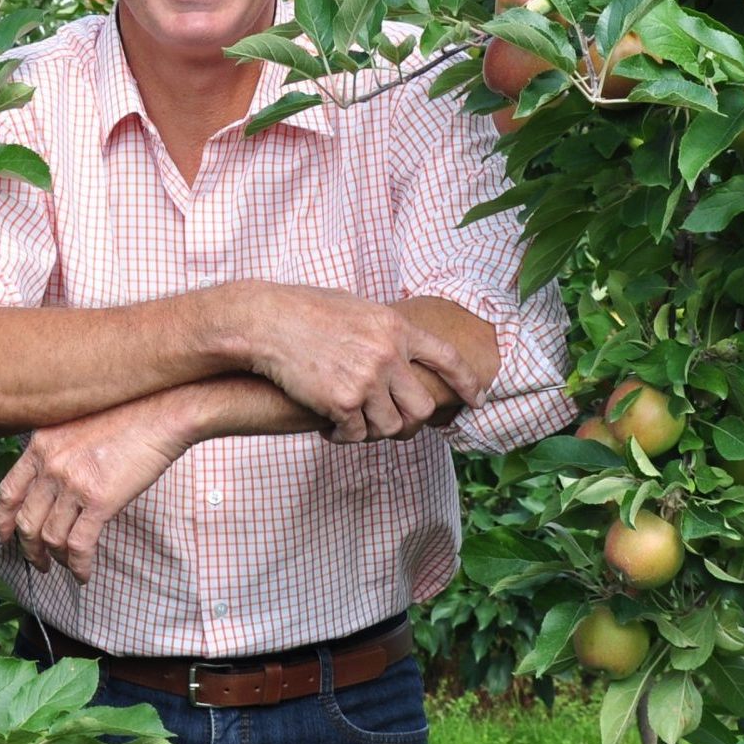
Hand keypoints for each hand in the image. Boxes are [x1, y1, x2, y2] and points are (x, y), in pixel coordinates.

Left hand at [0, 387, 198, 582]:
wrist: (160, 411)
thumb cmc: (127, 414)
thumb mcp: (76, 424)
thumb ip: (58, 450)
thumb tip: (52, 482)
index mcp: (41, 445)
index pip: (8, 491)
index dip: (2, 520)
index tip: (4, 536)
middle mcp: (51, 464)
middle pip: (27, 521)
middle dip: (29, 549)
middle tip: (38, 561)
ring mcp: (73, 483)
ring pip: (51, 537)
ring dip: (55, 558)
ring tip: (64, 566)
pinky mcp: (100, 500)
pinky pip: (79, 545)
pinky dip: (78, 566)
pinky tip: (84, 573)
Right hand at [248, 286, 489, 444]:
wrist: (266, 321)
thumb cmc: (303, 310)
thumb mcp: (355, 306)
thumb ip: (382, 329)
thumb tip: (398, 347)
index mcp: (395, 327)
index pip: (447, 358)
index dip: (467, 382)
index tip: (477, 400)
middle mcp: (387, 354)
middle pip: (422, 407)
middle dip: (411, 421)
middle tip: (395, 425)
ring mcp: (366, 379)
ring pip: (391, 427)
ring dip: (374, 431)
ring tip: (355, 424)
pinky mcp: (341, 402)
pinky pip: (357, 435)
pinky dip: (345, 436)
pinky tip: (331, 428)